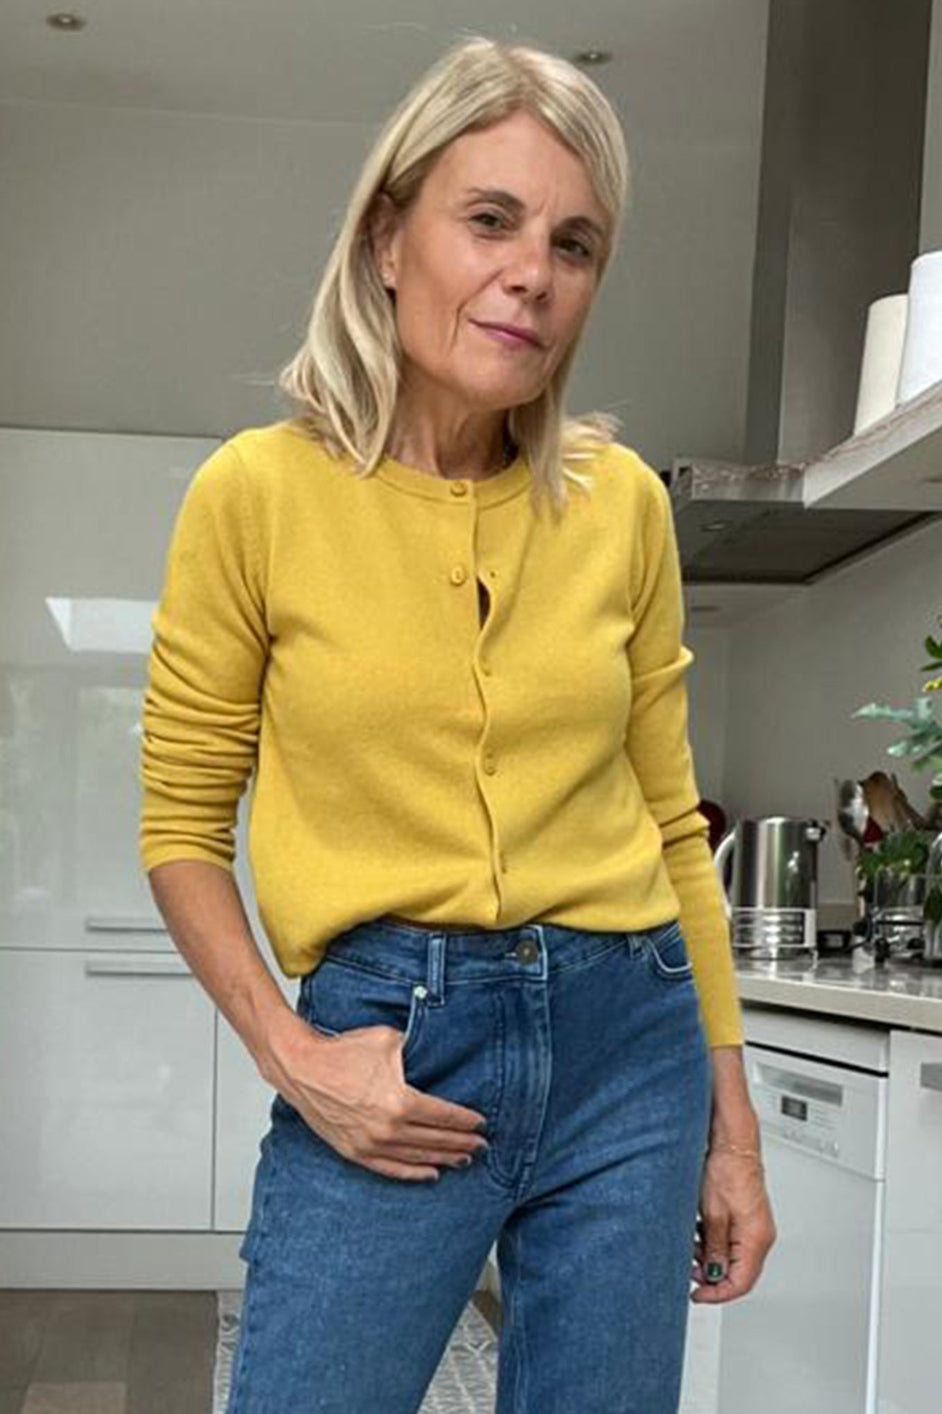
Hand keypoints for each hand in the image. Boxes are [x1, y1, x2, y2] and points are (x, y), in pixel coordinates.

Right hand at [274, 1019, 489, 1182]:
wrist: (302, 1067)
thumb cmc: (342, 1052)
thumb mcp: (388, 1040)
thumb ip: (416, 1048)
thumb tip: (437, 1048)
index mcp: (400, 1101)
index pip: (443, 1116)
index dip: (465, 1121)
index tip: (480, 1124)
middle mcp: (388, 1128)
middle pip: (435, 1140)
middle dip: (462, 1143)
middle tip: (480, 1145)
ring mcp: (370, 1144)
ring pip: (417, 1158)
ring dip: (444, 1159)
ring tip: (463, 1159)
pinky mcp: (355, 1152)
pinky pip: (391, 1169)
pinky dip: (413, 1173)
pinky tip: (431, 1173)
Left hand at [689, 1147, 776, 1302]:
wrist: (733, 1145)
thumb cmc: (727, 1170)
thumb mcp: (713, 1214)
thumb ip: (715, 1249)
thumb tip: (714, 1275)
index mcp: (756, 1238)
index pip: (741, 1283)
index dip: (717, 1294)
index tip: (698, 1295)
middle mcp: (760, 1236)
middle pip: (739, 1273)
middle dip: (712, 1276)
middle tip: (690, 1271)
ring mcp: (755, 1227)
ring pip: (733, 1259)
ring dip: (710, 1258)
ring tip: (690, 1247)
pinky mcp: (747, 1219)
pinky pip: (732, 1243)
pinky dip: (714, 1244)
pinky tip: (700, 1234)